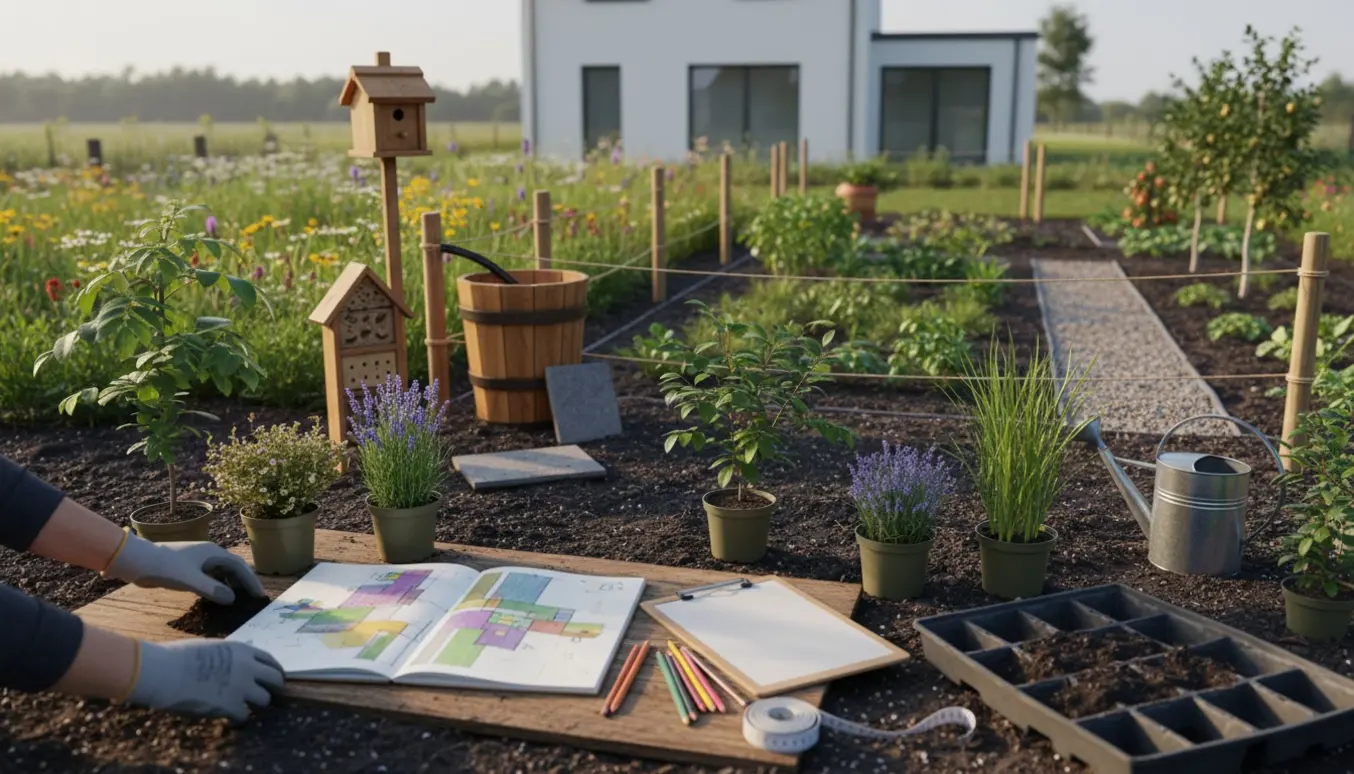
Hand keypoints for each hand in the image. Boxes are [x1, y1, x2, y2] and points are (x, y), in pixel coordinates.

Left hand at [105, 534, 264, 603]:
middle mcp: (209, 554)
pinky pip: (211, 577)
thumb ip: (212, 590)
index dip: (251, 582)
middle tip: (252, 599)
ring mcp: (198, 561)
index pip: (239, 567)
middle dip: (244, 582)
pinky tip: (216, 597)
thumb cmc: (164, 567)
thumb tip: (232, 599)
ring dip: (231, 584)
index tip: (259, 596)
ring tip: (237, 600)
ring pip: (222, 572)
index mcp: (213, 553)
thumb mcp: (190, 580)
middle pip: (233, 568)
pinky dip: (218, 586)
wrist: (137, 561)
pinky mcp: (189, 568)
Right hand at [127, 639, 284, 721]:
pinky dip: (238, 720)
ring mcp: (241, 687)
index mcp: (242, 650)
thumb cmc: (178, 657)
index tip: (274, 679)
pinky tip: (229, 719)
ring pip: (265, 700)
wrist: (163, 671)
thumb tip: (234, 665)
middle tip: (268, 696)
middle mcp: (247, 667)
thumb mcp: (211, 647)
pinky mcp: (230, 706)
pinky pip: (244, 717)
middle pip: (276, 679)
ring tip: (242, 707)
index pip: (270, 660)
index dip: (274, 670)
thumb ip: (229, 657)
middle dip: (274, 688)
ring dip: (254, 705)